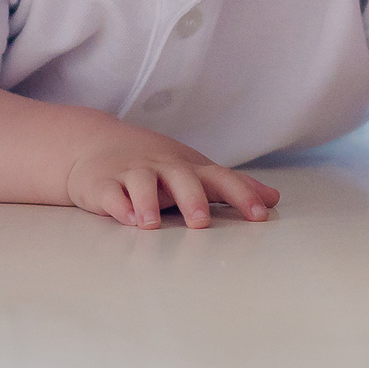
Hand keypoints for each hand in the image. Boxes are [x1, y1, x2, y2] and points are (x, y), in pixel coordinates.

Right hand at [64, 126, 278, 229]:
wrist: (95, 143)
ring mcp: (131, 174)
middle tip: (200, 222)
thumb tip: (273, 197)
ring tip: (151, 224)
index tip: (260, 215)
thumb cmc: (156, 164)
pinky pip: (109, 193)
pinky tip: (126, 218)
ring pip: (140, 183)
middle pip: (180, 177)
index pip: (220, 177)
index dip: (242, 194)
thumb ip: (233, 185)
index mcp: (188, 167)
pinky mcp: (102, 184)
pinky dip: (118, 205)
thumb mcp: (195, 170)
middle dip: (191, 199)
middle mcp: (163, 167)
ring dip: (147, 202)